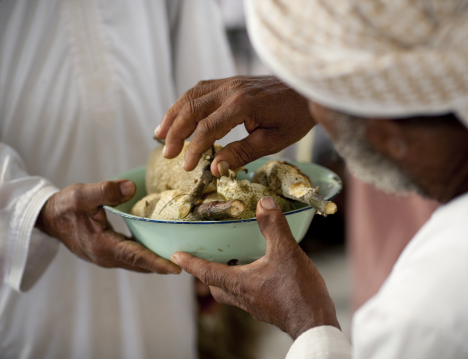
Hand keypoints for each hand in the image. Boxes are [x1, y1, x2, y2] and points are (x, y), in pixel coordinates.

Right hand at [36, 179, 180, 273]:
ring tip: (180, 258)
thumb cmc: (65, 205)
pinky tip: (159, 250)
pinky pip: (131, 258)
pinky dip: (146, 257)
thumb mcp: (83, 194)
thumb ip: (106, 190)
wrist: (49, 217)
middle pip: (140, 264)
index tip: (177, 268)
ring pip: (137, 264)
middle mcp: (106, 257)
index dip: (157, 262)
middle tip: (189, 263)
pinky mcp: (107, 254)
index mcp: (102, 245)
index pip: (136, 256)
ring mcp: (106, 258)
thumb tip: (131, 188)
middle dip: (163, 265)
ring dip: (156, 262)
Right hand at [155, 75, 315, 175]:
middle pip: (192, 108)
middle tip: (167, 153)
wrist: (307, 90)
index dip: (194, 149)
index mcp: (242, 105)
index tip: (186, 167)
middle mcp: (231, 89)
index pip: (208, 127)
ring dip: (173, 115)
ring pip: (191, 96)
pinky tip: (178, 116)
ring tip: (159, 134)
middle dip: (175, 132)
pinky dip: (184, 103)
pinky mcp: (229, 81)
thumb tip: (214, 168)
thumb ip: (242, 153)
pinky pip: (200, 89)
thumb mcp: (273, 141)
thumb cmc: (294, 117)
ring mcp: (229, 82)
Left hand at [171, 196, 338, 338]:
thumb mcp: (286, 252)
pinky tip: (260, 273)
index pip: (207, 272)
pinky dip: (245, 283)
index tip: (176, 256)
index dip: (190, 263)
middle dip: (205, 273)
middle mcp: (243, 297)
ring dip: (226, 278)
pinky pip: (248, 295)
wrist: (315, 323)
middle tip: (202, 260)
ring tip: (231, 262)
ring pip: (231, 292)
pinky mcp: (268, 309)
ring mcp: (255, 305)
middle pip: (215, 286)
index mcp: (240, 283)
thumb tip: (263, 203)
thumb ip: (273, 227)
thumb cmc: (298, 291)